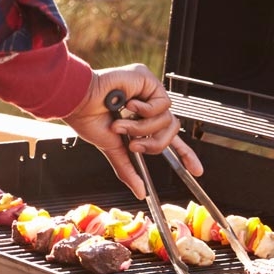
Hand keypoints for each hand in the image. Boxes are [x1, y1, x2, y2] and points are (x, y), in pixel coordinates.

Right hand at [60, 64, 203, 198]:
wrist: (78, 100)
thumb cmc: (87, 118)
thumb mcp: (112, 149)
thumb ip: (128, 169)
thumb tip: (140, 192)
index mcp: (139, 121)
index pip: (168, 138)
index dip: (184, 154)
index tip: (196, 170)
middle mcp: (146, 107)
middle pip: (171, 131)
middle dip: (154, 144)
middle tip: (134, 146)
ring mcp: (148, 93)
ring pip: (168, 120)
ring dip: (143, 128)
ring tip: (121, 124)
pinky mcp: (149, 81)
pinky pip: (163, 104)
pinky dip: (145, 110)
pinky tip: (128, 105)